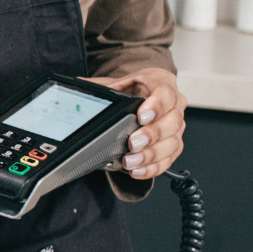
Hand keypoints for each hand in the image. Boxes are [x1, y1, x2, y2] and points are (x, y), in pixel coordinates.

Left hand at [85, 66, 186, 180]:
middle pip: (172, 121)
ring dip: (151, 155)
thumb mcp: (113, 84)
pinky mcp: (172, 144)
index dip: (157, 105)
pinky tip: (137, 170)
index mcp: (161, 81)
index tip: (142, 116)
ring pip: (172, 143)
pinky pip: (168, 159)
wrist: (134, 98)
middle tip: (133, 143)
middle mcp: (173, 104)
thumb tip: (77, 88)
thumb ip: (100, 86)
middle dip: (152, 134)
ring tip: (131, 160)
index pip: (166, 92)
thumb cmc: (126, 90)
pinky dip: (152, 167)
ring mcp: (175, 125)